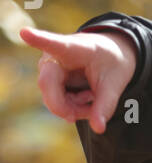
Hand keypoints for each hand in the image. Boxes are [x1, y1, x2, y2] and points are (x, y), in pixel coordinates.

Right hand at [19, 26, 137, 133]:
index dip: (38, 39)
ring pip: (52, 99)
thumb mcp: (115, 83)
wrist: (110, 56)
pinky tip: (84, 98)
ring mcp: (48, 69)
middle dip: (70, 106)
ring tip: (92, 98)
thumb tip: (98, 129)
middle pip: (48, 86)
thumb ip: (105, 105)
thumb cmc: (112, 62)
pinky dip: (72, 107)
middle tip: (92, 112)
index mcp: (74, 47)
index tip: (25, 33)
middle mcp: (54, 56)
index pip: (54, 44)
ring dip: (74, 107)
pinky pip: (56, 103)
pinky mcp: (48, 81)